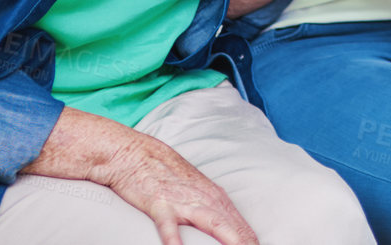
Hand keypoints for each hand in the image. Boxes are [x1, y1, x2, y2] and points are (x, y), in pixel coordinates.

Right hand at [101, 128, 258, 244]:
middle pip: (233, 228)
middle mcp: (206, 200)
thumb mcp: (196, 190)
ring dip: (229, 240)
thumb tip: (226, 228)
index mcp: (216, 198)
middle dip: (247, 243)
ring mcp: (184, 202)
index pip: (241, 226)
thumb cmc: (167, 175)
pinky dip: (175, 240)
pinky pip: (169, 227)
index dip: (252, 241)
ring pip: (214, 225)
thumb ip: (211, 208)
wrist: (138, 154)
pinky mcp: (160, 204)